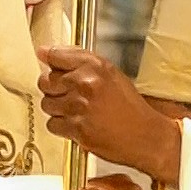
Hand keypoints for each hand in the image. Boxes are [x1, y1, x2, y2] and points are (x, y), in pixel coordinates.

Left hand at [37, 47, 181, 184]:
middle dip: (54, 89)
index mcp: (95, 65)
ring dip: (57, 109)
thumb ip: (80, 63)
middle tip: (68, 95)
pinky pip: (52, 124)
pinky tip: (77, 125)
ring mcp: (79, 106)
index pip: (56, 55)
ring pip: (47, 104)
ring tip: (76, 112)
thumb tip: (45, 53)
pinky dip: (62, 127)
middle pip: (46, 81)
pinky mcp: (76, 128)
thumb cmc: (130, 107)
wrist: (145, 135)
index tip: (45, 60)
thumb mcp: (111, 74)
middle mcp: (85, 82)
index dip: (49, 59)